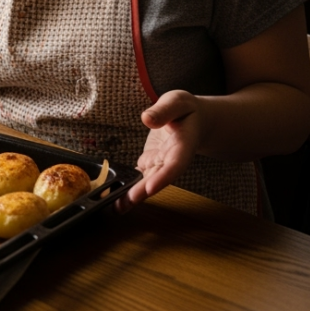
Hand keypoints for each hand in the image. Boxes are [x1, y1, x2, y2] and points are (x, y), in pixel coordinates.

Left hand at [117, 90, 205, 213]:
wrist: (195, 121)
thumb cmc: (187, 110)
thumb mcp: (178, 102)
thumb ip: (164, 110)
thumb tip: (147, 118)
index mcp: (183, 145)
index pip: (175, 164)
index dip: (163, 177)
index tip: (150, 188)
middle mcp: (172, 159)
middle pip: (158, 178)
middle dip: (143, 191)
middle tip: (127, 202)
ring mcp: (161, 163)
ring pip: (147, 181)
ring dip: (133, 195)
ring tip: (116, 208)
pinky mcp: (150, 163)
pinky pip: (139, 176)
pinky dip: (128, 186)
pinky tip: (114, 197)